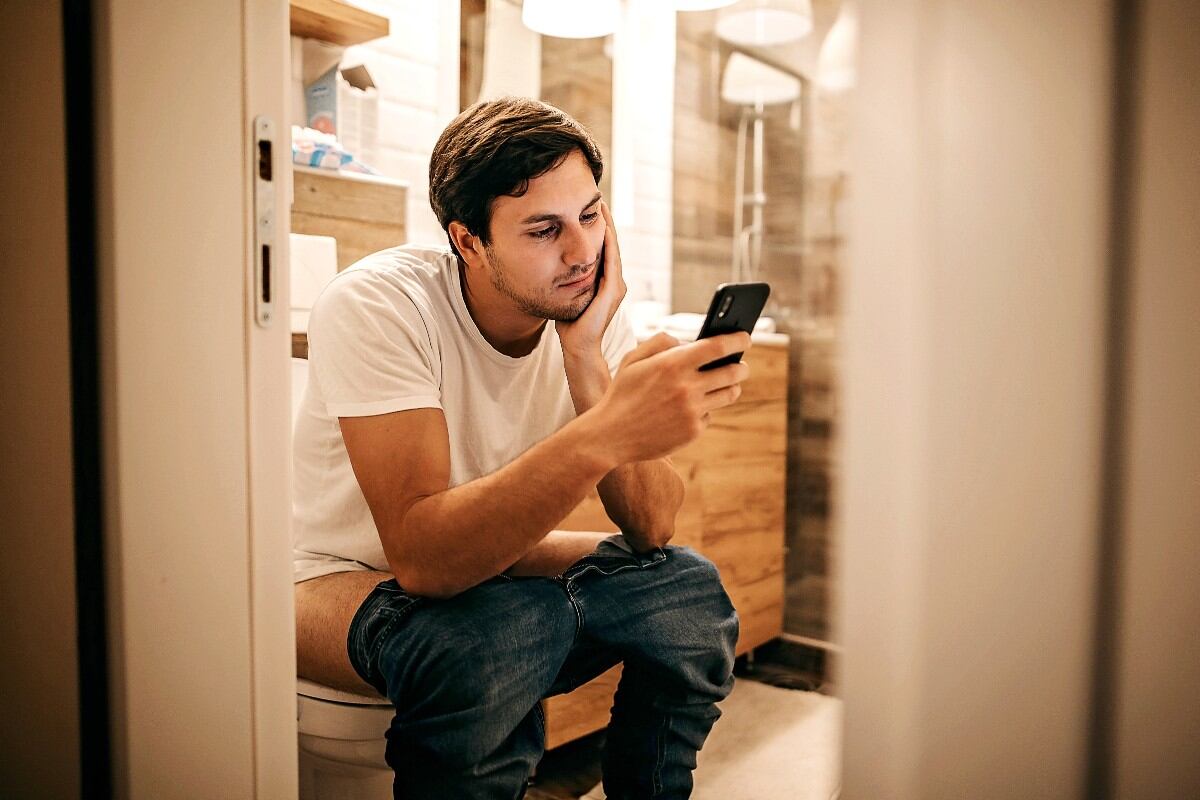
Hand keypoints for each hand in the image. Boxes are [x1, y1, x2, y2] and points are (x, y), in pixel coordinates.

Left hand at [556, 200, 626, 360]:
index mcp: (606, 282)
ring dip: (608, 226)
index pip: (604, 249)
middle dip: (605, 221)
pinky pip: (611, 259)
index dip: (598, 229)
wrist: (578, 347)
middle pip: (611, 244)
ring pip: (613, 248)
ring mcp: (617, 286)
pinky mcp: (613, 290)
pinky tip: (603, 226)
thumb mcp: (567, 294)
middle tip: (599, 198)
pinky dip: (607, 242)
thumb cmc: (570, 326)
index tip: (589, 209)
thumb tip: (550, 263)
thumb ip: (565, 278)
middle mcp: (616, 282)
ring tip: (602, 205)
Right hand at [590, 330, 752, 463]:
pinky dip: (703, 410)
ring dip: (732, 387)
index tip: (746, 337)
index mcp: (673, 364)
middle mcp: (687, 387)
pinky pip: (709, 415)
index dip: (738, 339)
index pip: (718, 346)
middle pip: (733, 372)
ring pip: (729, 394)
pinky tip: (691, 408)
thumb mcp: (633, 358)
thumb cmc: (622, 393)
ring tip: (729, 383)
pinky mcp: (693, 431)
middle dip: (741, 366)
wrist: (611, 435)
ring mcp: (692, 411)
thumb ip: (661, 342)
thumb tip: (687, 342)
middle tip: (741, 365)